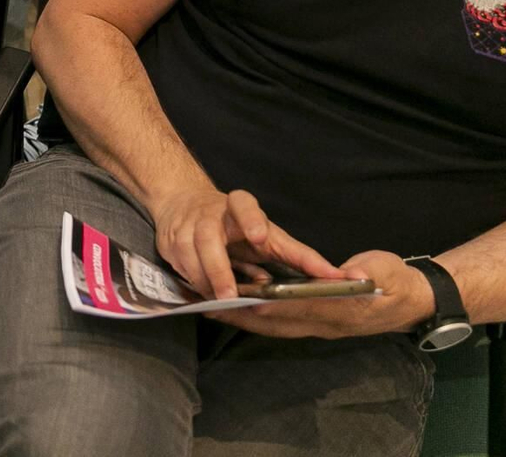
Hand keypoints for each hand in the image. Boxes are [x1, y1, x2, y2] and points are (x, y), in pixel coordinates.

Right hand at [149, 185, 340, 300]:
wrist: (184, 204)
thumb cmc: (238, 227)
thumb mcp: (270, 236)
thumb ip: (297, 255)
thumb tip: (336, 278)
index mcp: (239, 206)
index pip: (244, 204)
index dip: (251, 219)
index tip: (260, 237)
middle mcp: (210, 212)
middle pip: (210, 238)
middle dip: (220, 268)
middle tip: (231, 294)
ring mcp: (186, 225)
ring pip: (191, 254)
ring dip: (205, 280)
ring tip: (220, 300)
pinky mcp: (169, 239)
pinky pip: (178, 265)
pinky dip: (191, 280)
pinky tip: (203, 292)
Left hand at [209, 250, 434, 338]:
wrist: (415, 302)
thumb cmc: (398, 281)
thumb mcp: (387, 270)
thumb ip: (370, 272)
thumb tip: (355, 276)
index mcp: (343, 310)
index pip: (302, 307)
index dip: (273, 302)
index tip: (244, 296)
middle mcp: (328, 325)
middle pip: (279, 322)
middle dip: (244, 315)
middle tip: (210, 304)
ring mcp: (322, 329)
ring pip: (276, 327)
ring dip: (245, 319)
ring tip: (213, 307)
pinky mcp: (318, 326)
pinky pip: (282, 326)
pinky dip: (258, 319)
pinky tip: (239, 308)